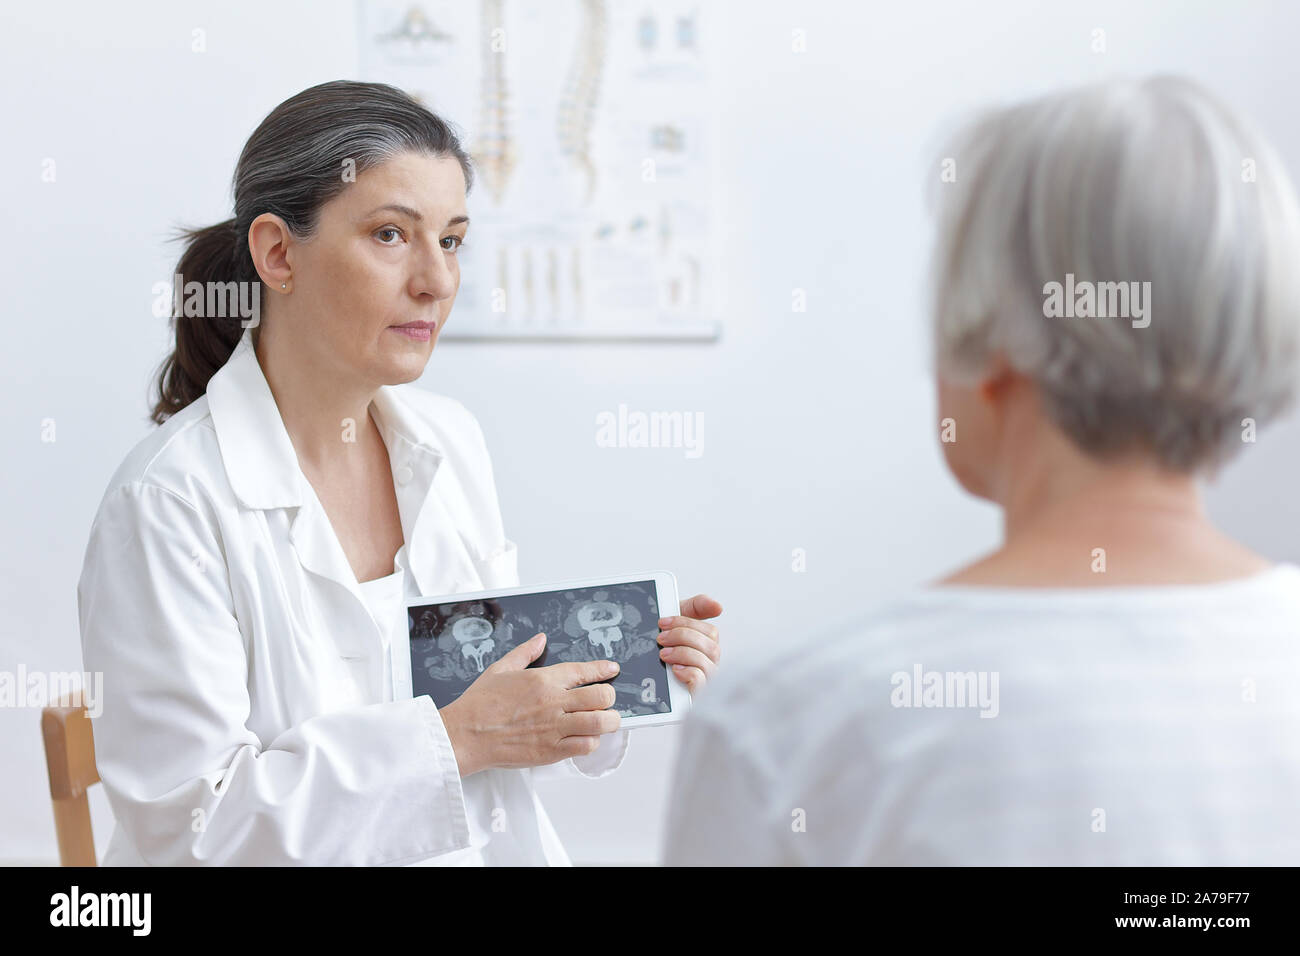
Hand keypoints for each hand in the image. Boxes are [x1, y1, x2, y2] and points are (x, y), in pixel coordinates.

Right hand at [439, 633, 621, 776]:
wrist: (464, 735)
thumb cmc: (479, 704)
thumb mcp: (500, 669)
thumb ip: (524, 653)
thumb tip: (540, 639)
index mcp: (542, 680)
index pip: (583, 671)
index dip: (603, 669)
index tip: (612, 669)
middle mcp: (553, 702)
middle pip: (602, 696)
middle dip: (610, 698)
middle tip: (606, 701)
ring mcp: (554, 728)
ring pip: (601, 723)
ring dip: (608, 722)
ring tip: (605, 721)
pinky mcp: (551, 751)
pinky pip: (585, 746)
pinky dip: (591, 742)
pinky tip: (584, 739)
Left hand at [658, 593, 722, 695]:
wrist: (645, 680)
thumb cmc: (666, 647)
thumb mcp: (677, 623)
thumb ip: (696, 608)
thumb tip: (717, 606)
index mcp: (707, 647)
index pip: (710, 632)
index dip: (687, 623)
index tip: (663, 622)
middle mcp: (710, 664)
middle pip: (711, 647)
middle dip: (683, 637)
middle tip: (661, 638)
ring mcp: (706, 681)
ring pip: (708, 664)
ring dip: (683, 654)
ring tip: (663, 654)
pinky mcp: (697, 695)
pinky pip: (701, 682)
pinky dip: (688, 673)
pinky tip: (675, 670)